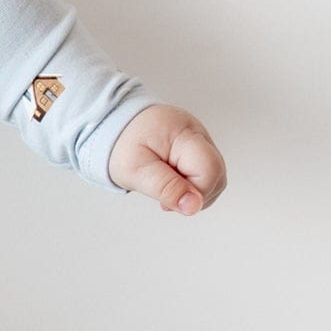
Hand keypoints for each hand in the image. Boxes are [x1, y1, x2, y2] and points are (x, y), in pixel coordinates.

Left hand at [106, 104, 225, 214]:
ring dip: (193, 190)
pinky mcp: (197, 145)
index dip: (195, 192)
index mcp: (183, 133)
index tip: (167, 200)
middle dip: (195, 193)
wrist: (113, 124)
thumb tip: (194, 206)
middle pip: (217, 173)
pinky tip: (171, 180)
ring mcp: (200, 137)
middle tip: (164, 196)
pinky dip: (191, 182)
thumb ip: (166, 188)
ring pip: (215, 175)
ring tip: (164, 185)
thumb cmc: (121, 145)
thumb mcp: (135, 171)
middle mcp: (197, 132)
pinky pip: (205, 170)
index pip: (210, 169)